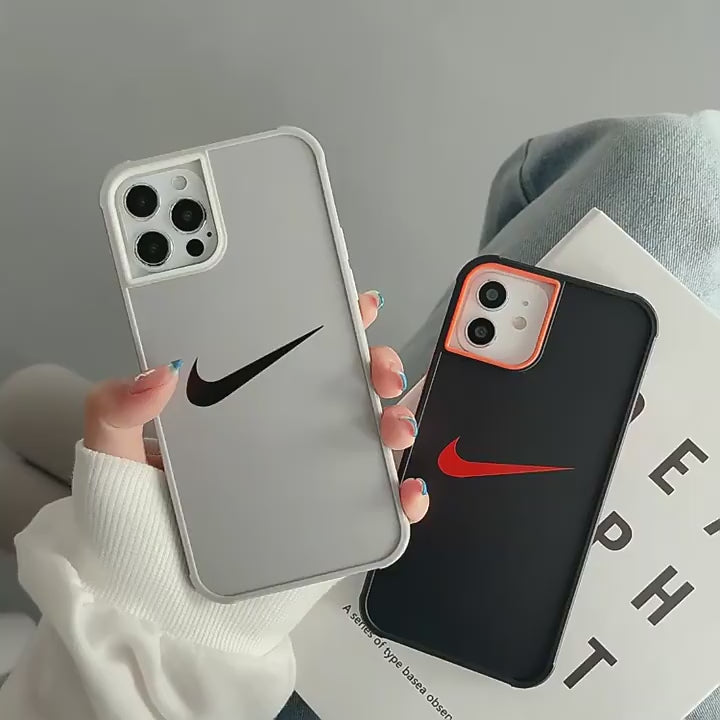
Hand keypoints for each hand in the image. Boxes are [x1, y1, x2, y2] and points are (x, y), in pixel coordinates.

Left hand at [83, 291, 428, 522]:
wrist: (161, 616)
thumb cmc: (134, 536)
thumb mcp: (113, 465)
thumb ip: (118, 413)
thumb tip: (157, 371)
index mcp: (238, 407)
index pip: (284, 348)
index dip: (323, 319)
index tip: (350, 304)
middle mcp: (282, 434)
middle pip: (341, 385)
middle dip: (374, 365)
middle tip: (380, 370)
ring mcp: (311, 476)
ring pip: (369, 435)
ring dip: (397, 421)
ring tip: (395, 429)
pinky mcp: (331, 520)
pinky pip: (378, 501)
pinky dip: (404, 492)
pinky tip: (406, 491)